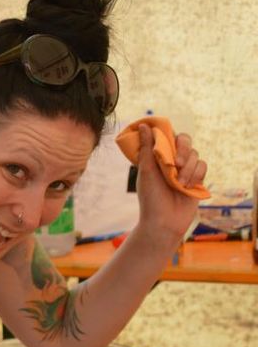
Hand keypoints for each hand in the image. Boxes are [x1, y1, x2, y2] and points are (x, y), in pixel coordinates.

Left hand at [136, 123, 207, 240]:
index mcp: (158, 156)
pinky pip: (203, 166)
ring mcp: (185, 169)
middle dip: (183, 149)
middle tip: (175, 163)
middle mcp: (172, 160)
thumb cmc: (150, 198)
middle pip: (185, 139)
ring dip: (187, 168)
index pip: (167, 135)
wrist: (164, 222)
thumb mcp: (146, 171)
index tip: (165, 140)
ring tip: (179, 183)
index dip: (168, 134)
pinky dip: (196, 175)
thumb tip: (143, 124)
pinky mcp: (197, 179)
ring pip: (195, 154)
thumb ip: (146, 148)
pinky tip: (188, 187)